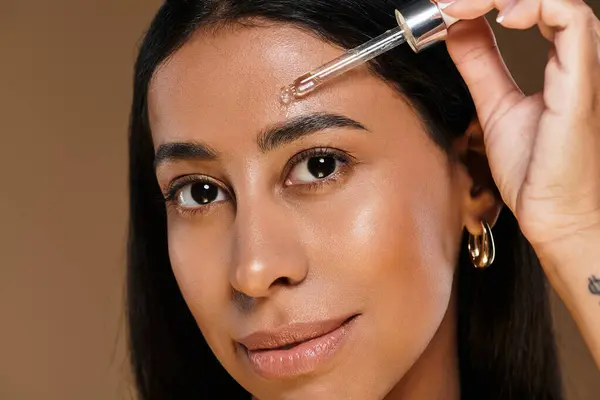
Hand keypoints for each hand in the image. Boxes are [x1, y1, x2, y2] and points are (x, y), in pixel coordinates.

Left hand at [442, 0, 599, 250]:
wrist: (554, 213)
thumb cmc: (536, 169)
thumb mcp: (494, 104)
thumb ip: (480, 64)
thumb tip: (459, 29)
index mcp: (559, 58)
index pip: (528, 4)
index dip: (483, 0)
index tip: (444, 7)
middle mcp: (576, 55)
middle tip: (445, 5)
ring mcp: (583, 65)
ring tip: (458, 8)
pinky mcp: (582, 82)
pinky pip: (572, 22)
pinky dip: (536, 7)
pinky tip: (502, 18)